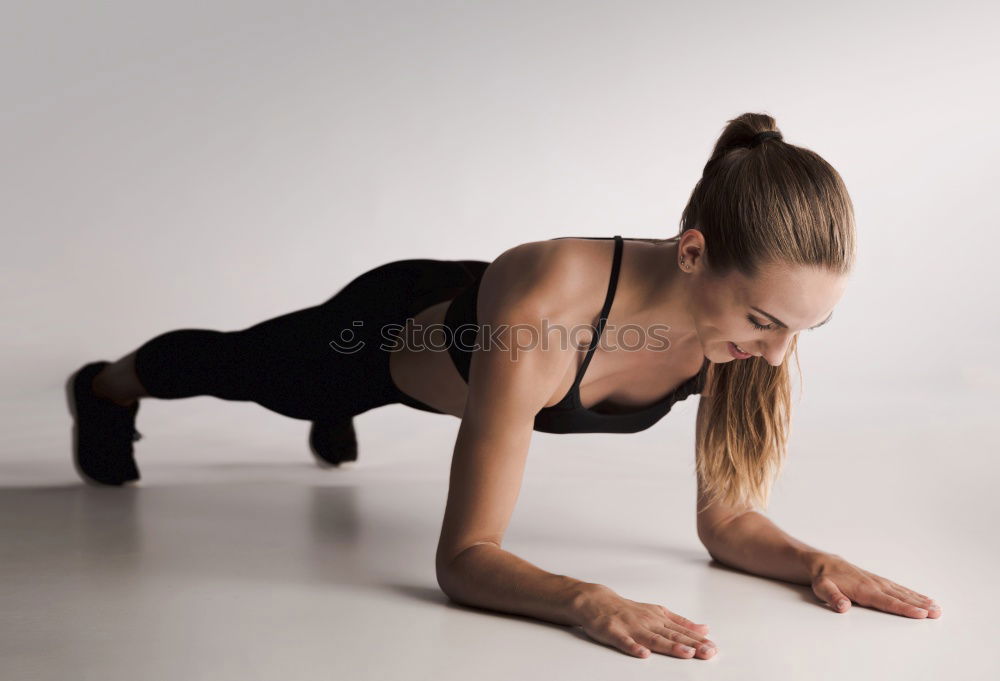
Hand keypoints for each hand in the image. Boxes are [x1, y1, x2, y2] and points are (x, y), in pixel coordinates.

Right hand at [572, 584, 717, 658]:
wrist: (597, 601)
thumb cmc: (628, 610)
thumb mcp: (658, 612)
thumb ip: (680, 622)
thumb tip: (704, 629)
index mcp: (659, 618)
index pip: (682, 631)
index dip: (698, 640)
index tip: (713, 648)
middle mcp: (648, 622)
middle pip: (672, 635)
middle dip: (691, 644)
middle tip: (708, 652)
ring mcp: (631, 627)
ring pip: (652, 638)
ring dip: (670, 646)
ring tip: (686, 653)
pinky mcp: (613, 632)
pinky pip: (624, 641)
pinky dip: (633, 647)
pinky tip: (643, 654)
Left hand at [808, 552, 941, 618]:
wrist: (824, 564)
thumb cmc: (824, 579)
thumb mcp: (822, 588)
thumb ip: (833, 598)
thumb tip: (843, 607)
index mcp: (863, 590)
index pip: (887, 602)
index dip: (904, 608)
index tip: (921, 614)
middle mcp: (875, 585)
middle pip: (900, 597)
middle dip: (919, 606)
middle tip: (937, 613)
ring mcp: (879, 583)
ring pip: (903, 593)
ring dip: (920, 600)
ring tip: (937, 608)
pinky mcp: (880, 582)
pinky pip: (899, 589)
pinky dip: (913, 594)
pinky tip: (924, 599)